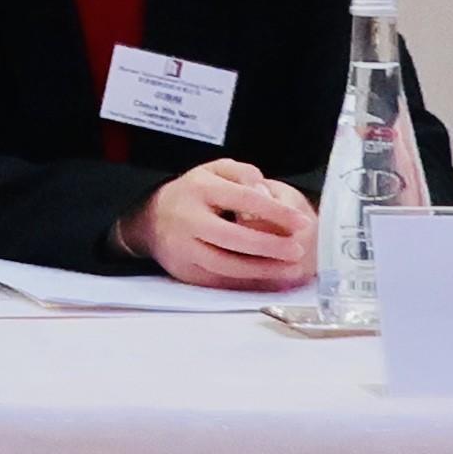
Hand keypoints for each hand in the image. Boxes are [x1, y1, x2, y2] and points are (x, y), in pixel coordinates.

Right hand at [126, 159, 314, 288]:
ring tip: (288, 270)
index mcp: (199, 188)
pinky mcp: (184, 271)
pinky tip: (267, 280)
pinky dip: (246, 283)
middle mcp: (188, 219)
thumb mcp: (215, 170)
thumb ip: (244, 174)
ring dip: (262, 270)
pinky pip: (219, 281)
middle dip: (270, 246)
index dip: (276, 213)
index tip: (301, 222)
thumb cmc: (192, 193)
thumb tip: (265, 195)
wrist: (151, 218)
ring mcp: (183, 248)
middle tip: (298, 250)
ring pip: (226, 265)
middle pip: (234, 238)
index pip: (243, 199)